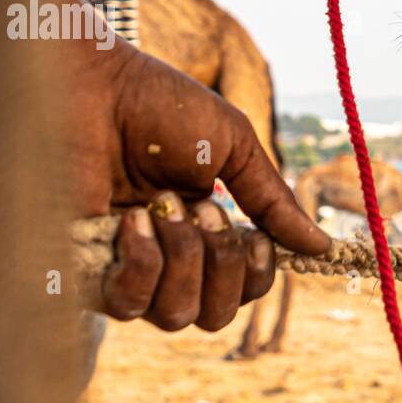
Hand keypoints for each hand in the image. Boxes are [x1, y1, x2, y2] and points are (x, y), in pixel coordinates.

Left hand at [67, 35, 328, 329]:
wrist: (90, 85)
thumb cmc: (156, 106)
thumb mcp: (233, 147)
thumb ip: (273, 202)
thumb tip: (321, 247)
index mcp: (200, 232)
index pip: (242, 290)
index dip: (256, 273)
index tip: (253, 234)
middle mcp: (162, 259)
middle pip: (216, 317)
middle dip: (224, 266)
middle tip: (204, 209)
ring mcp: (120, 269)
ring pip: (177, 317)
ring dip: (185, 258)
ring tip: (161, 205)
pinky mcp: (80, 274)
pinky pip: (130, 306)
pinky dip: (144, 261)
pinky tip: (131, 220)